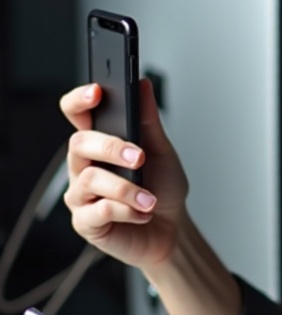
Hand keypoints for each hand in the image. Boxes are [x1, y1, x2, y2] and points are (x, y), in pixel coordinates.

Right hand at [60, 79, 188, 270]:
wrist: (172, 229)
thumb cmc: (162, 188)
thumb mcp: (161, 151)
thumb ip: (148, 120)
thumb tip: (141, 85)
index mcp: (100, 143)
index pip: (76, 114)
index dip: (79, 100)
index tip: (97, 91)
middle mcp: (84, 166)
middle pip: (78, 143)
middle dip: (111, 148)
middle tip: (139, 158)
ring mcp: (81, 195)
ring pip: (89, 180)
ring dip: (126, 188)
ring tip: (150, 199)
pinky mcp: (85, 222)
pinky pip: (97, 211)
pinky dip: (126, 211)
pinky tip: (142, 213)